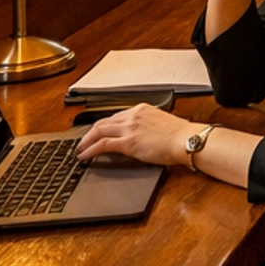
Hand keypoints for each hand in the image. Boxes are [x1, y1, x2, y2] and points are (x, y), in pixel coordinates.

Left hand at [76, 103, 190, 168]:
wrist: (185, 139)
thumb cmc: (179, 135)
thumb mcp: (160, 124)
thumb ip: (146, 127)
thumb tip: (140, 137)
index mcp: (141, 109)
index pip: (115, 116)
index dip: (103, 126)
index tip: (97, 133)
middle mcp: (133, 115)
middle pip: (103, 122)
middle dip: (90, 133)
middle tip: (82, 142)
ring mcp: (129, 128)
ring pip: (99, 131)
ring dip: (86, 141)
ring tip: (80, 150)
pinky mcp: (127, 142)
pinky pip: (102, 145)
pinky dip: (90, 150)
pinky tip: (85, 156)